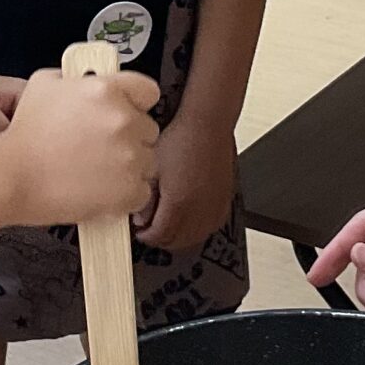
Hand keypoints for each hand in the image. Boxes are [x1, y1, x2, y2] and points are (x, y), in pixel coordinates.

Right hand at [0, 63, 158, 225]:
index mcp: (107, 90)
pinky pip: (142, 192)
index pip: (148, 91)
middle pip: (148, 129)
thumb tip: (87, 82)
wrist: (12, 177)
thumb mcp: (44, 84)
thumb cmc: (24, 133)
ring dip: (129, 167)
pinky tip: (101, 192)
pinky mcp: (129, 190)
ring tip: (97, 173)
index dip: (136, 103)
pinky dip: (126, 195)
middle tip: (101, 148)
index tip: (126, 112)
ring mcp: (130, 157)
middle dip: (130, 138)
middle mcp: (123, 120)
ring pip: (147, 162)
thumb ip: (76, 79)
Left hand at [134, 111, 232, 250]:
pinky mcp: (224, 198)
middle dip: (161, 239)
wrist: (207, 123)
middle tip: (150, 229)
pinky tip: (191, 220)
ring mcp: (214, 205)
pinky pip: (212, 225)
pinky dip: (199, 228)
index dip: (146, 236)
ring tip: (168, 225)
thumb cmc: (181, 138)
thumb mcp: (152, 168)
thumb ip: (145, 198)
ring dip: (180, 236)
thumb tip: (142, 217)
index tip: (140, 230)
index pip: (160, 236)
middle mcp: (200, 208)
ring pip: (196, 236)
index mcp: (179, 202)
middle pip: (178, 241)